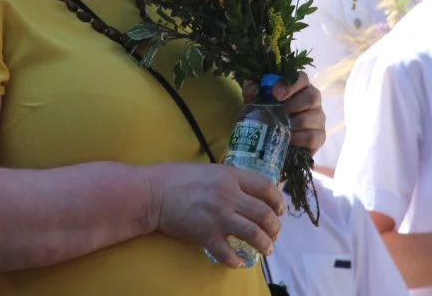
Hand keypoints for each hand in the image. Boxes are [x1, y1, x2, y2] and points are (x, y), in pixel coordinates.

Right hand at [145, 162, 284, 267]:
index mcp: (230, 176)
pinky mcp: (206, 235)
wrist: (151, 193)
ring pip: (254, 234)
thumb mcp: (209, 169)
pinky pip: (229, 253)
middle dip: (275, 227)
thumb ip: (229, 179)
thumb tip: (246, 191)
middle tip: (274, 234)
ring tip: (266, 249)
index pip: (266, 188)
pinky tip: (238, 261)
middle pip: (265, 214)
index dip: (278, 201)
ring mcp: (218, 216)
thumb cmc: (176, 177)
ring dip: (265, 244)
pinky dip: (237, 260)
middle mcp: (229, 195)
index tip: (280, 210)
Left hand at [244, 72, 324, 154]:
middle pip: (311, 97)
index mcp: (299, 85)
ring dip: (290, 124)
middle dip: (290, 106)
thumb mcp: (256, 100)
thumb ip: (253, 91)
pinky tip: (287, 139)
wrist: (270, 137)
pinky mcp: (320, 136)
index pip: (301, 78)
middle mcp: (313, 98)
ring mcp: (318, 118)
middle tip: (275, 113)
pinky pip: (312, 137)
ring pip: (309, 118)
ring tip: (277, 128)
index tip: (275, 94)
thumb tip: (253, 88)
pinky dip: (297, 139)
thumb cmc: (266, 112)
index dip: (289, 85)